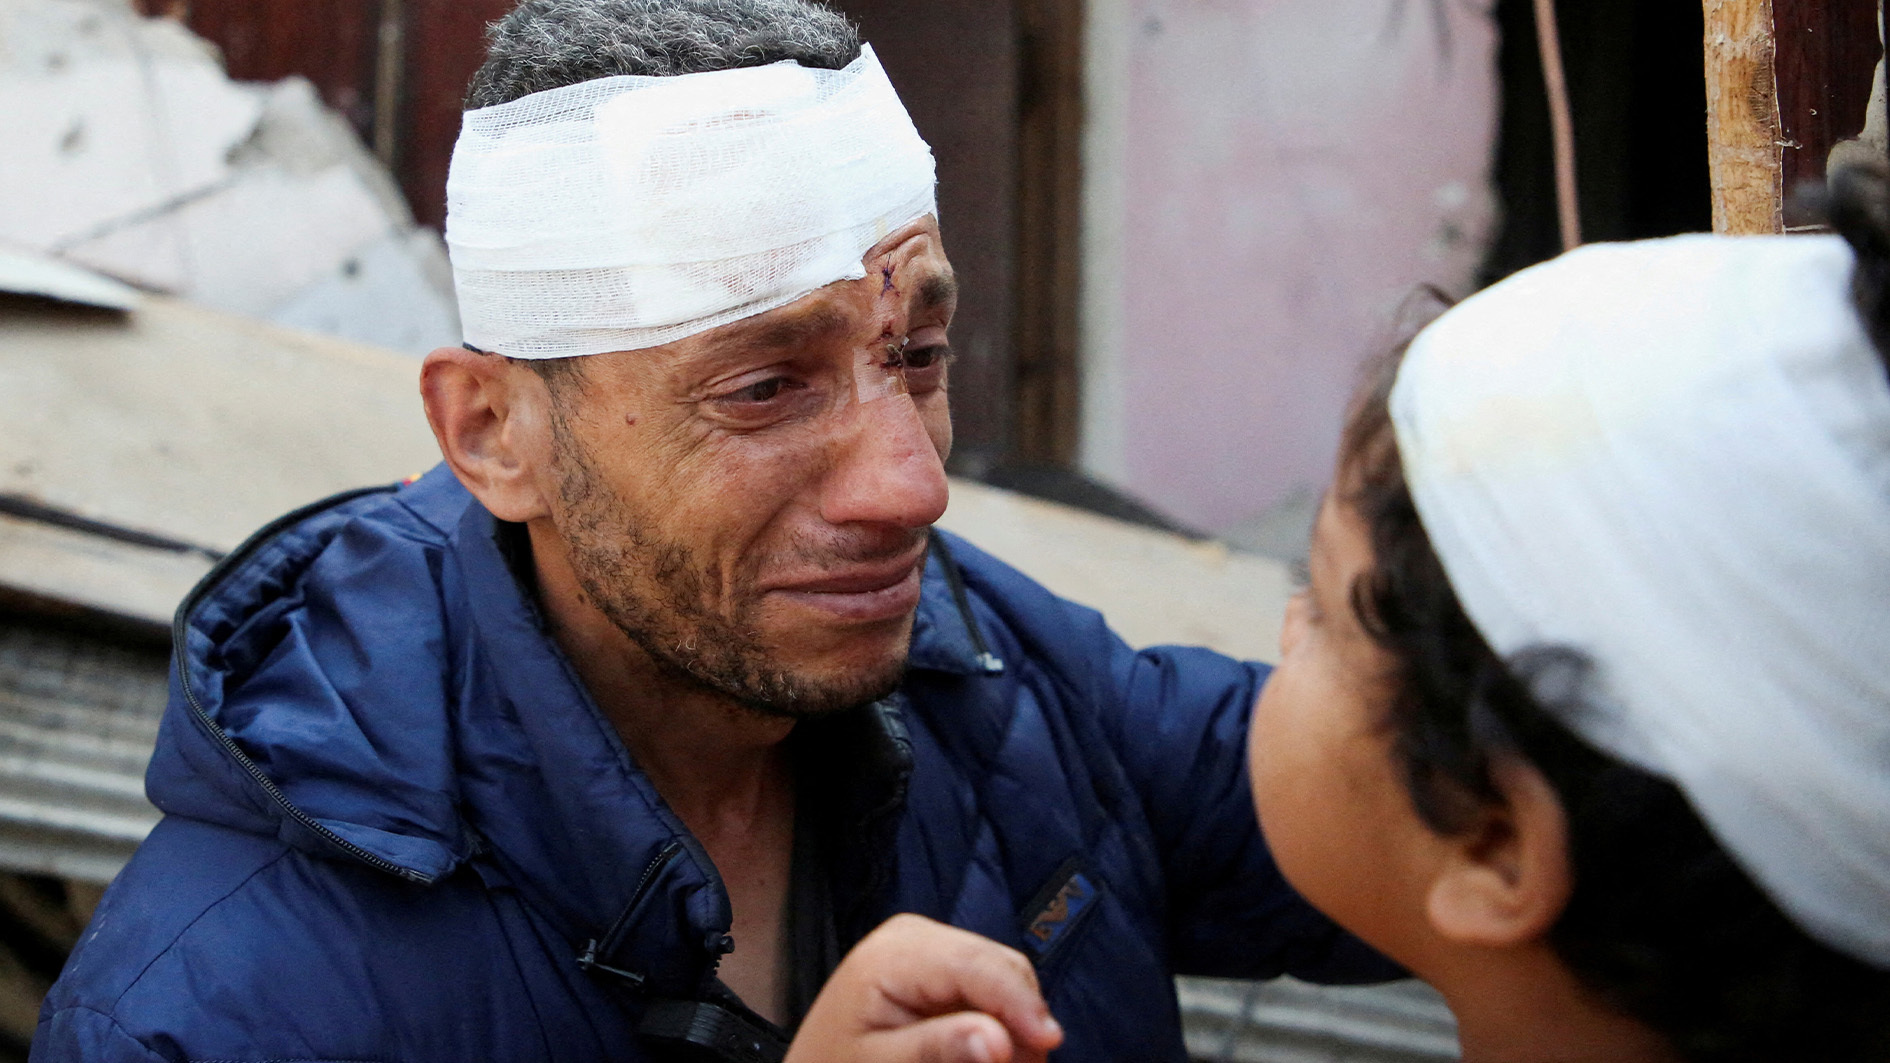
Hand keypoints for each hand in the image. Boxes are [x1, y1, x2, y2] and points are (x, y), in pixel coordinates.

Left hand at [784, 914, 1063, 1062]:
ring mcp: (932, 945)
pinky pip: (993, 986)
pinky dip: (1003, 1022)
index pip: (976, 966)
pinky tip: (990, 1052)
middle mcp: (917, 934)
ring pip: (1005, 975)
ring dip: (1016, 1025)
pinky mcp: (943, 964)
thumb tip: (999, 1042)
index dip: (1019, 1003)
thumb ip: (937, 1052)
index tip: (1049, 1044)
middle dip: (1021, 1020)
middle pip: (1001, 967)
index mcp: (894, 952)